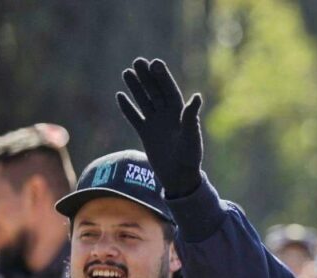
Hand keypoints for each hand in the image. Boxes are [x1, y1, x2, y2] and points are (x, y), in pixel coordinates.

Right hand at [116, 57, 203, 196]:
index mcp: (180, 114)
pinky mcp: (146, 134)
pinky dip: (128, 108)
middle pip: (155, 92)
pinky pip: (135, 118)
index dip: (163, 77)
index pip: (170, 91)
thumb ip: (190, 117)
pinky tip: (119, 95)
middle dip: (147, 77)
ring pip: (144, 101)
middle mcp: (167, 116)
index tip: (155, 63)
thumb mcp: (191, 136)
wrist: (179, 177)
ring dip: (136, 88)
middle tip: (138, 61)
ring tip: (126, 72)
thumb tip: (196, 96)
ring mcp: (156, 124)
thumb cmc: (190, 157)